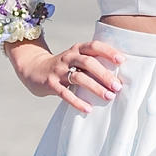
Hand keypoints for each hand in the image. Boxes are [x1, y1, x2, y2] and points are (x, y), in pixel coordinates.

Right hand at [6, 40, 125, 113]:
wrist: (34, 70)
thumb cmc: (63, 66)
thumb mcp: (75, 59)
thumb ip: (92, 62)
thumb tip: (119, 75)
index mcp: (77, 49)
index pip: (94, 46)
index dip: (108, 52)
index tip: (121, 60)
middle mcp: (68, 57)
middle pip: (88, 62)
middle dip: (104, 74)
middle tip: (117, 86)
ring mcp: (59, 70)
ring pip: (78, 78)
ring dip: (95, 88)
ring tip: (108, 97)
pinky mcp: (51, 84)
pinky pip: (65, 93)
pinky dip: (77, 102)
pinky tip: (88, 109)